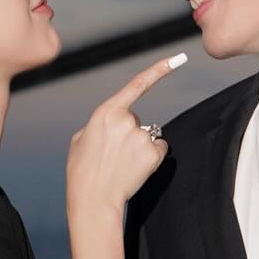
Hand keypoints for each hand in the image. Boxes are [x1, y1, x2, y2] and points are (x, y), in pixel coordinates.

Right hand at [66, 55, 183, 216]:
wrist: (93, 200)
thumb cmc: (82, 171)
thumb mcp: (80, 139)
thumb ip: (99, 124)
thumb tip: (113, 123)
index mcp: (106, 112)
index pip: (137, 85)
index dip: (159, 70)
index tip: (178, 58)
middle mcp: (126, 120)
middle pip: (137, 120)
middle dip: (129, 134)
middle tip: (112, 155)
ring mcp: (141, 136)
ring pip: (148, 135)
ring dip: (139, 147)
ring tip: (121, 165)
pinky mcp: (153, 153)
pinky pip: (158, 149)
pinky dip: (150, 158)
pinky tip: (134, 169)